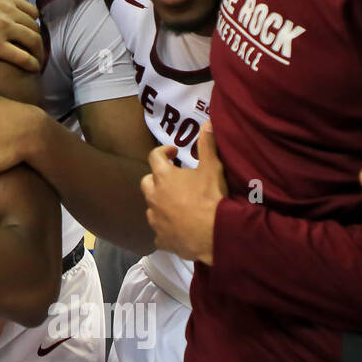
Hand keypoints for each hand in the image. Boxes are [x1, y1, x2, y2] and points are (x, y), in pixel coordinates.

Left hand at [141, 122, 225, 263]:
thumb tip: (206, 123)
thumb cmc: (210, 198)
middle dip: (157, 179)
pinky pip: (159, 231)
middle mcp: (153, 196)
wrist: (213, 234)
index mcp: (163, 177)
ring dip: (161, 203)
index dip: (163, 152)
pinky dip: (166, 227)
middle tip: (174, 180)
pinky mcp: (160, 238)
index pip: (154, 156)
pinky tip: (178, 228)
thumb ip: (207, 145)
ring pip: (151, 207)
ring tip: (178, 205)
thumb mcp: (212, 168)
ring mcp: (154, 218)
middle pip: (147, 182)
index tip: (174, 153)